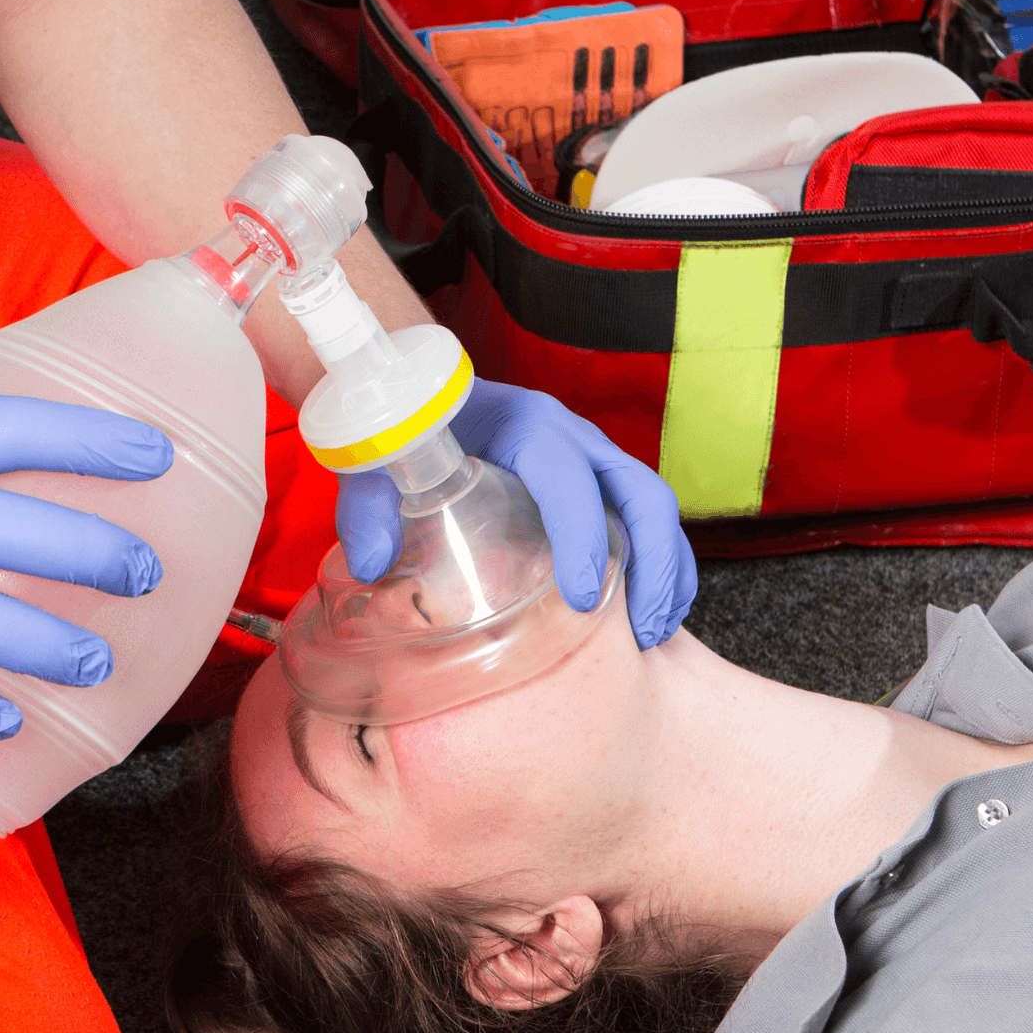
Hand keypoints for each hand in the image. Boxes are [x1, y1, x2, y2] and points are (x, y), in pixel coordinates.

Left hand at [334, 379, 697, 649]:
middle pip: (642, 491)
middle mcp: (572, 437)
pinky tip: (646, 621)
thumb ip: (366, 505)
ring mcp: (592, 459)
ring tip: (651, 638)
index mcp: (524, 425)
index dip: (582, 535)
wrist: (424, 394)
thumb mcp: (376, 462)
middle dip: (652, 564)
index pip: (568, 477)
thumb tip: (372, 562)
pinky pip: (647, 522)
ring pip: (655, 510)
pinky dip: (659, 570)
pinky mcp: (598, 484)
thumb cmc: (407, 429)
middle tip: (638, 634)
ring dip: (665, 574)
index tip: (580, 598)